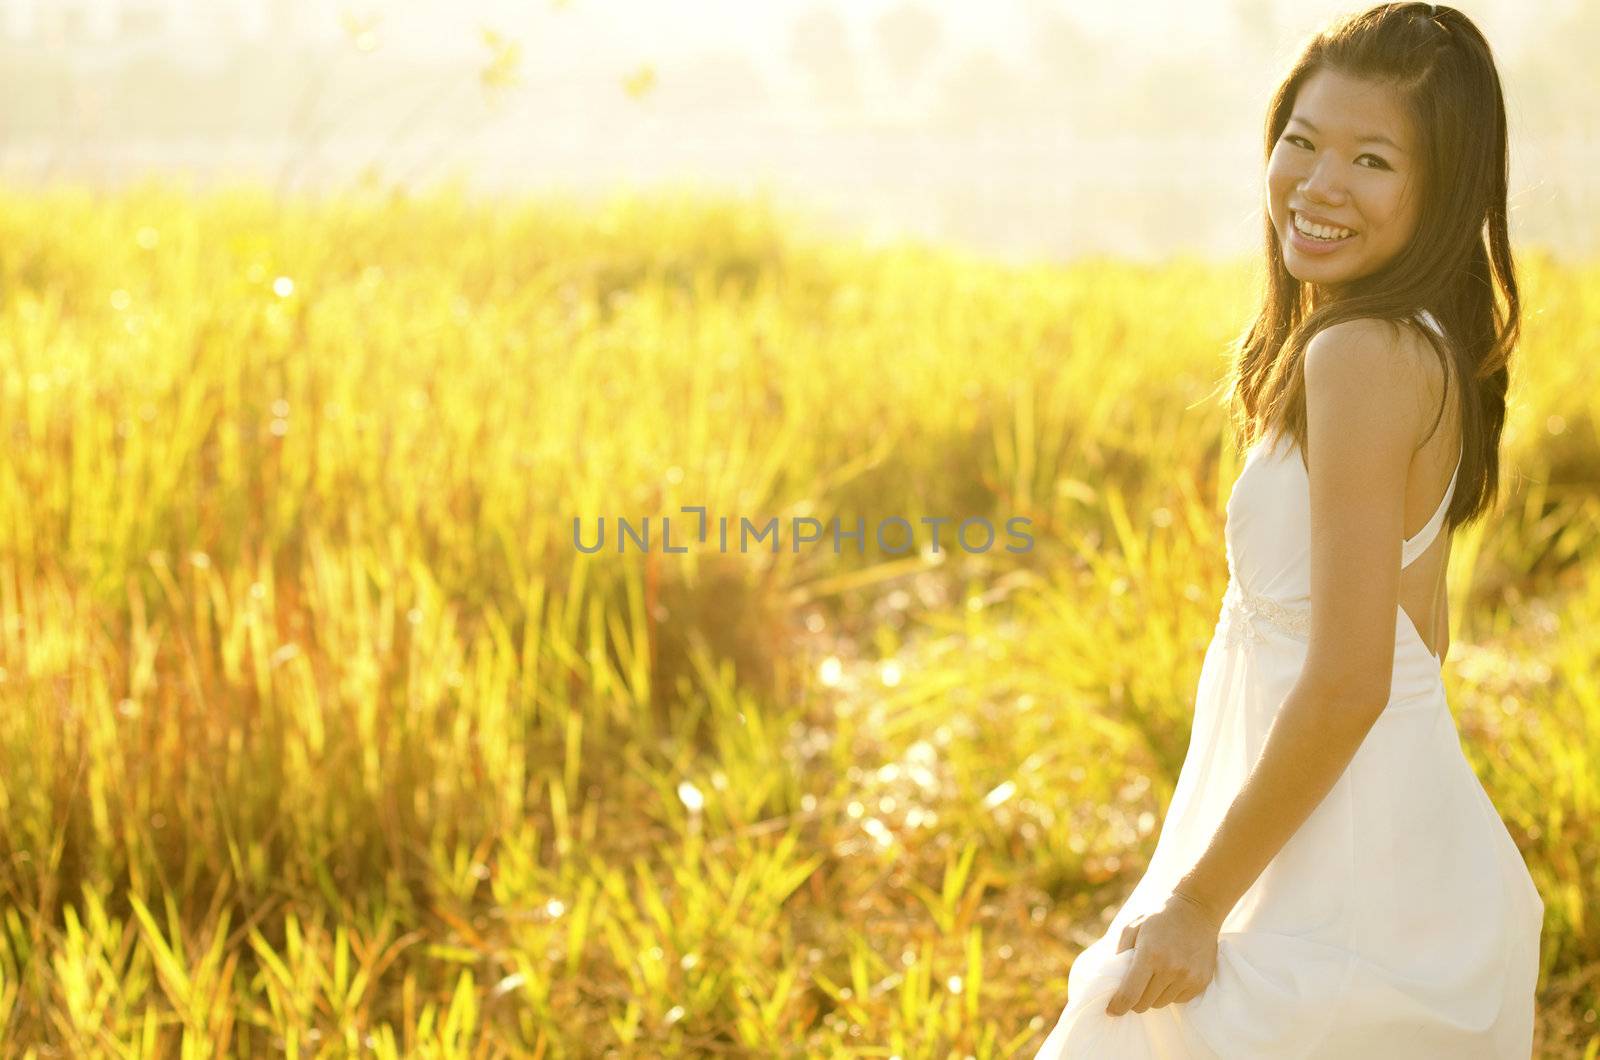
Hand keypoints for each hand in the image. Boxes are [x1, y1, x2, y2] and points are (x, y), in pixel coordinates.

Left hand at [1105, 891, 1220, 1015]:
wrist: (1197, 911)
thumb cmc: (1159, 918)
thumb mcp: (1133, 927)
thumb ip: (1120, 952)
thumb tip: (1112, 980)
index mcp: (1150, 954)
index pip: (1130, 994)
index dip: (1118, 1006)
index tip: (1111, 1010)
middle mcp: (1170, 969)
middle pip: (1144, 1004)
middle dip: (1134, 999)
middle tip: (1133, 987)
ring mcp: (1188, 977)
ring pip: (1161, 1004)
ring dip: (1153, 996)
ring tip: (1154, 976)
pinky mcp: (1200, 982)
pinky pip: (1178, 1000)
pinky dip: (1170, 993)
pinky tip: (1171, 975)